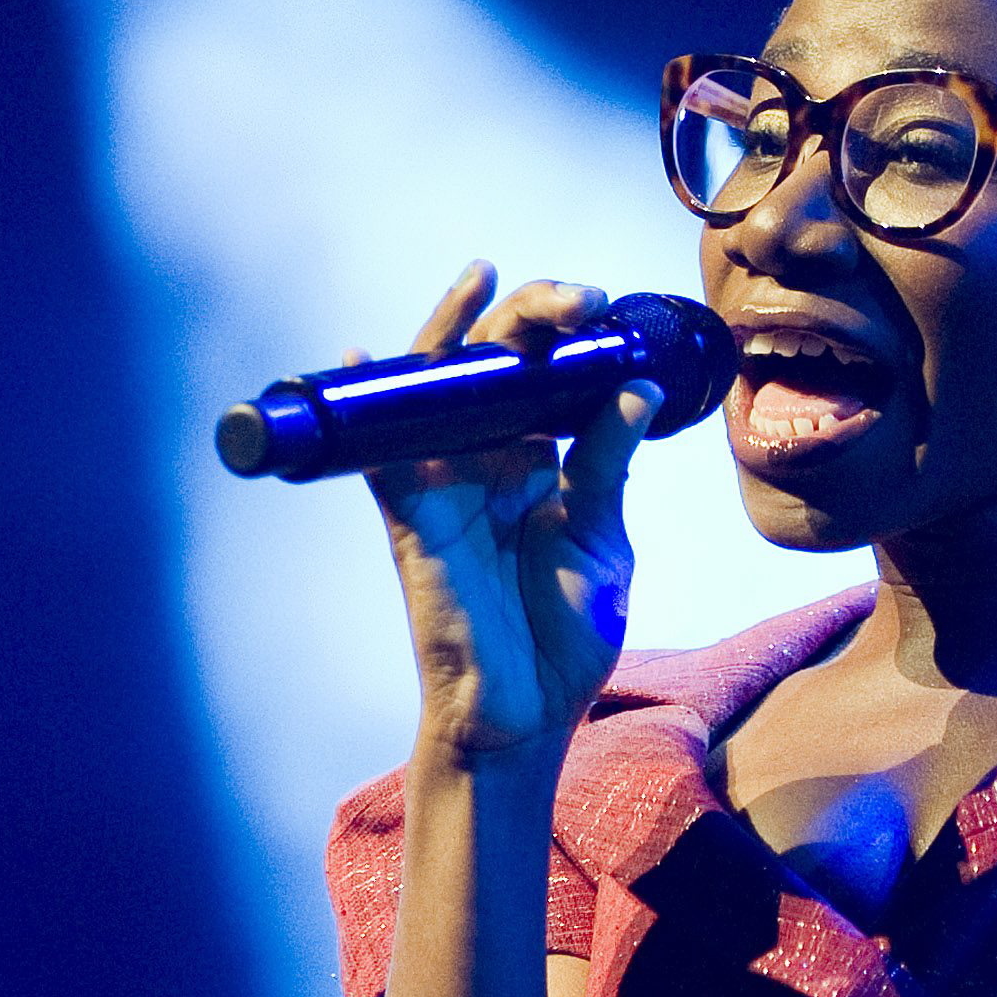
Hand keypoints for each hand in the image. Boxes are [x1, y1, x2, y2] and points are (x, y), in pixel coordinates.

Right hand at [364, 263, 660, 761]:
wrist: (526, 715)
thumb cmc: (563, 637)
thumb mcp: (603, 540)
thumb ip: (607, 466)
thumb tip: (631, 388)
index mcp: (536, 462)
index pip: (542, 374)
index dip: (565, 332)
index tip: (603, 307)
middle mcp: (486, 461)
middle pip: (491, 363)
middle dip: (527, 314)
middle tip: (573, 297)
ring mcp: (445, 485)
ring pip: (435, 388)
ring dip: (455, 331)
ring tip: (485, 282)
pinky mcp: (413, 519)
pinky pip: (379, 454)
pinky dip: (370, 407)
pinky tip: (366, 358)